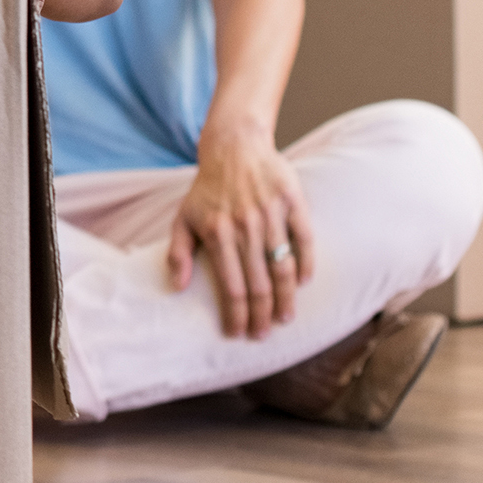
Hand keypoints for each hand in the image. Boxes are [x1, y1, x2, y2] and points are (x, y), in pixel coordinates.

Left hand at [167, 121, 316, 338]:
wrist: (234, 147)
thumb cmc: (208, 189)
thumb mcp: (183, 218)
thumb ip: (177, 252)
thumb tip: (176, 287)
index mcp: (217, 234)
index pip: (231, 287)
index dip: (236, 315)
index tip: (238, 334)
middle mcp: (244, 227)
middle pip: (258, 284)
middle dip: (261, 315)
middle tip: (263, 334)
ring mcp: (270, 214)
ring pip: (282, 266)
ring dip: (286, 298)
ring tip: (285, 318)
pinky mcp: (292, 201)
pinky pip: (304, 239)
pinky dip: (305, 263)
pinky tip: (302, 282)